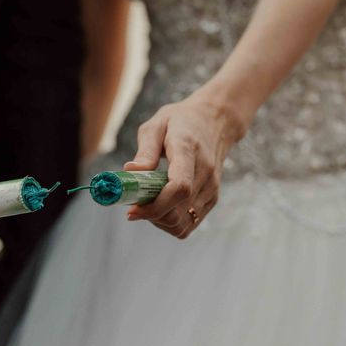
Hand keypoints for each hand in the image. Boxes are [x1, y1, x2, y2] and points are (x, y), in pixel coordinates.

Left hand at [124, 92, 244, 238]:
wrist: (215, 121)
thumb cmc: (180, 121)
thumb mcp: (156, 125)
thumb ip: (145, 151)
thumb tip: (130, 172)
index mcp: (188, 150)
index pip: (179, 187)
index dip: (155, 205)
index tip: (132, 209)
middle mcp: (205, 173)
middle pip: (178, 211)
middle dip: (150, 215)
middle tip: (134, 203)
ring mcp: (212, 189)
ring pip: (182, 223)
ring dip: (159, 221)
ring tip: (148, 203)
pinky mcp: (212, 199)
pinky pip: (189, 224)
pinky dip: (171, 222)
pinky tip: (161, 206)